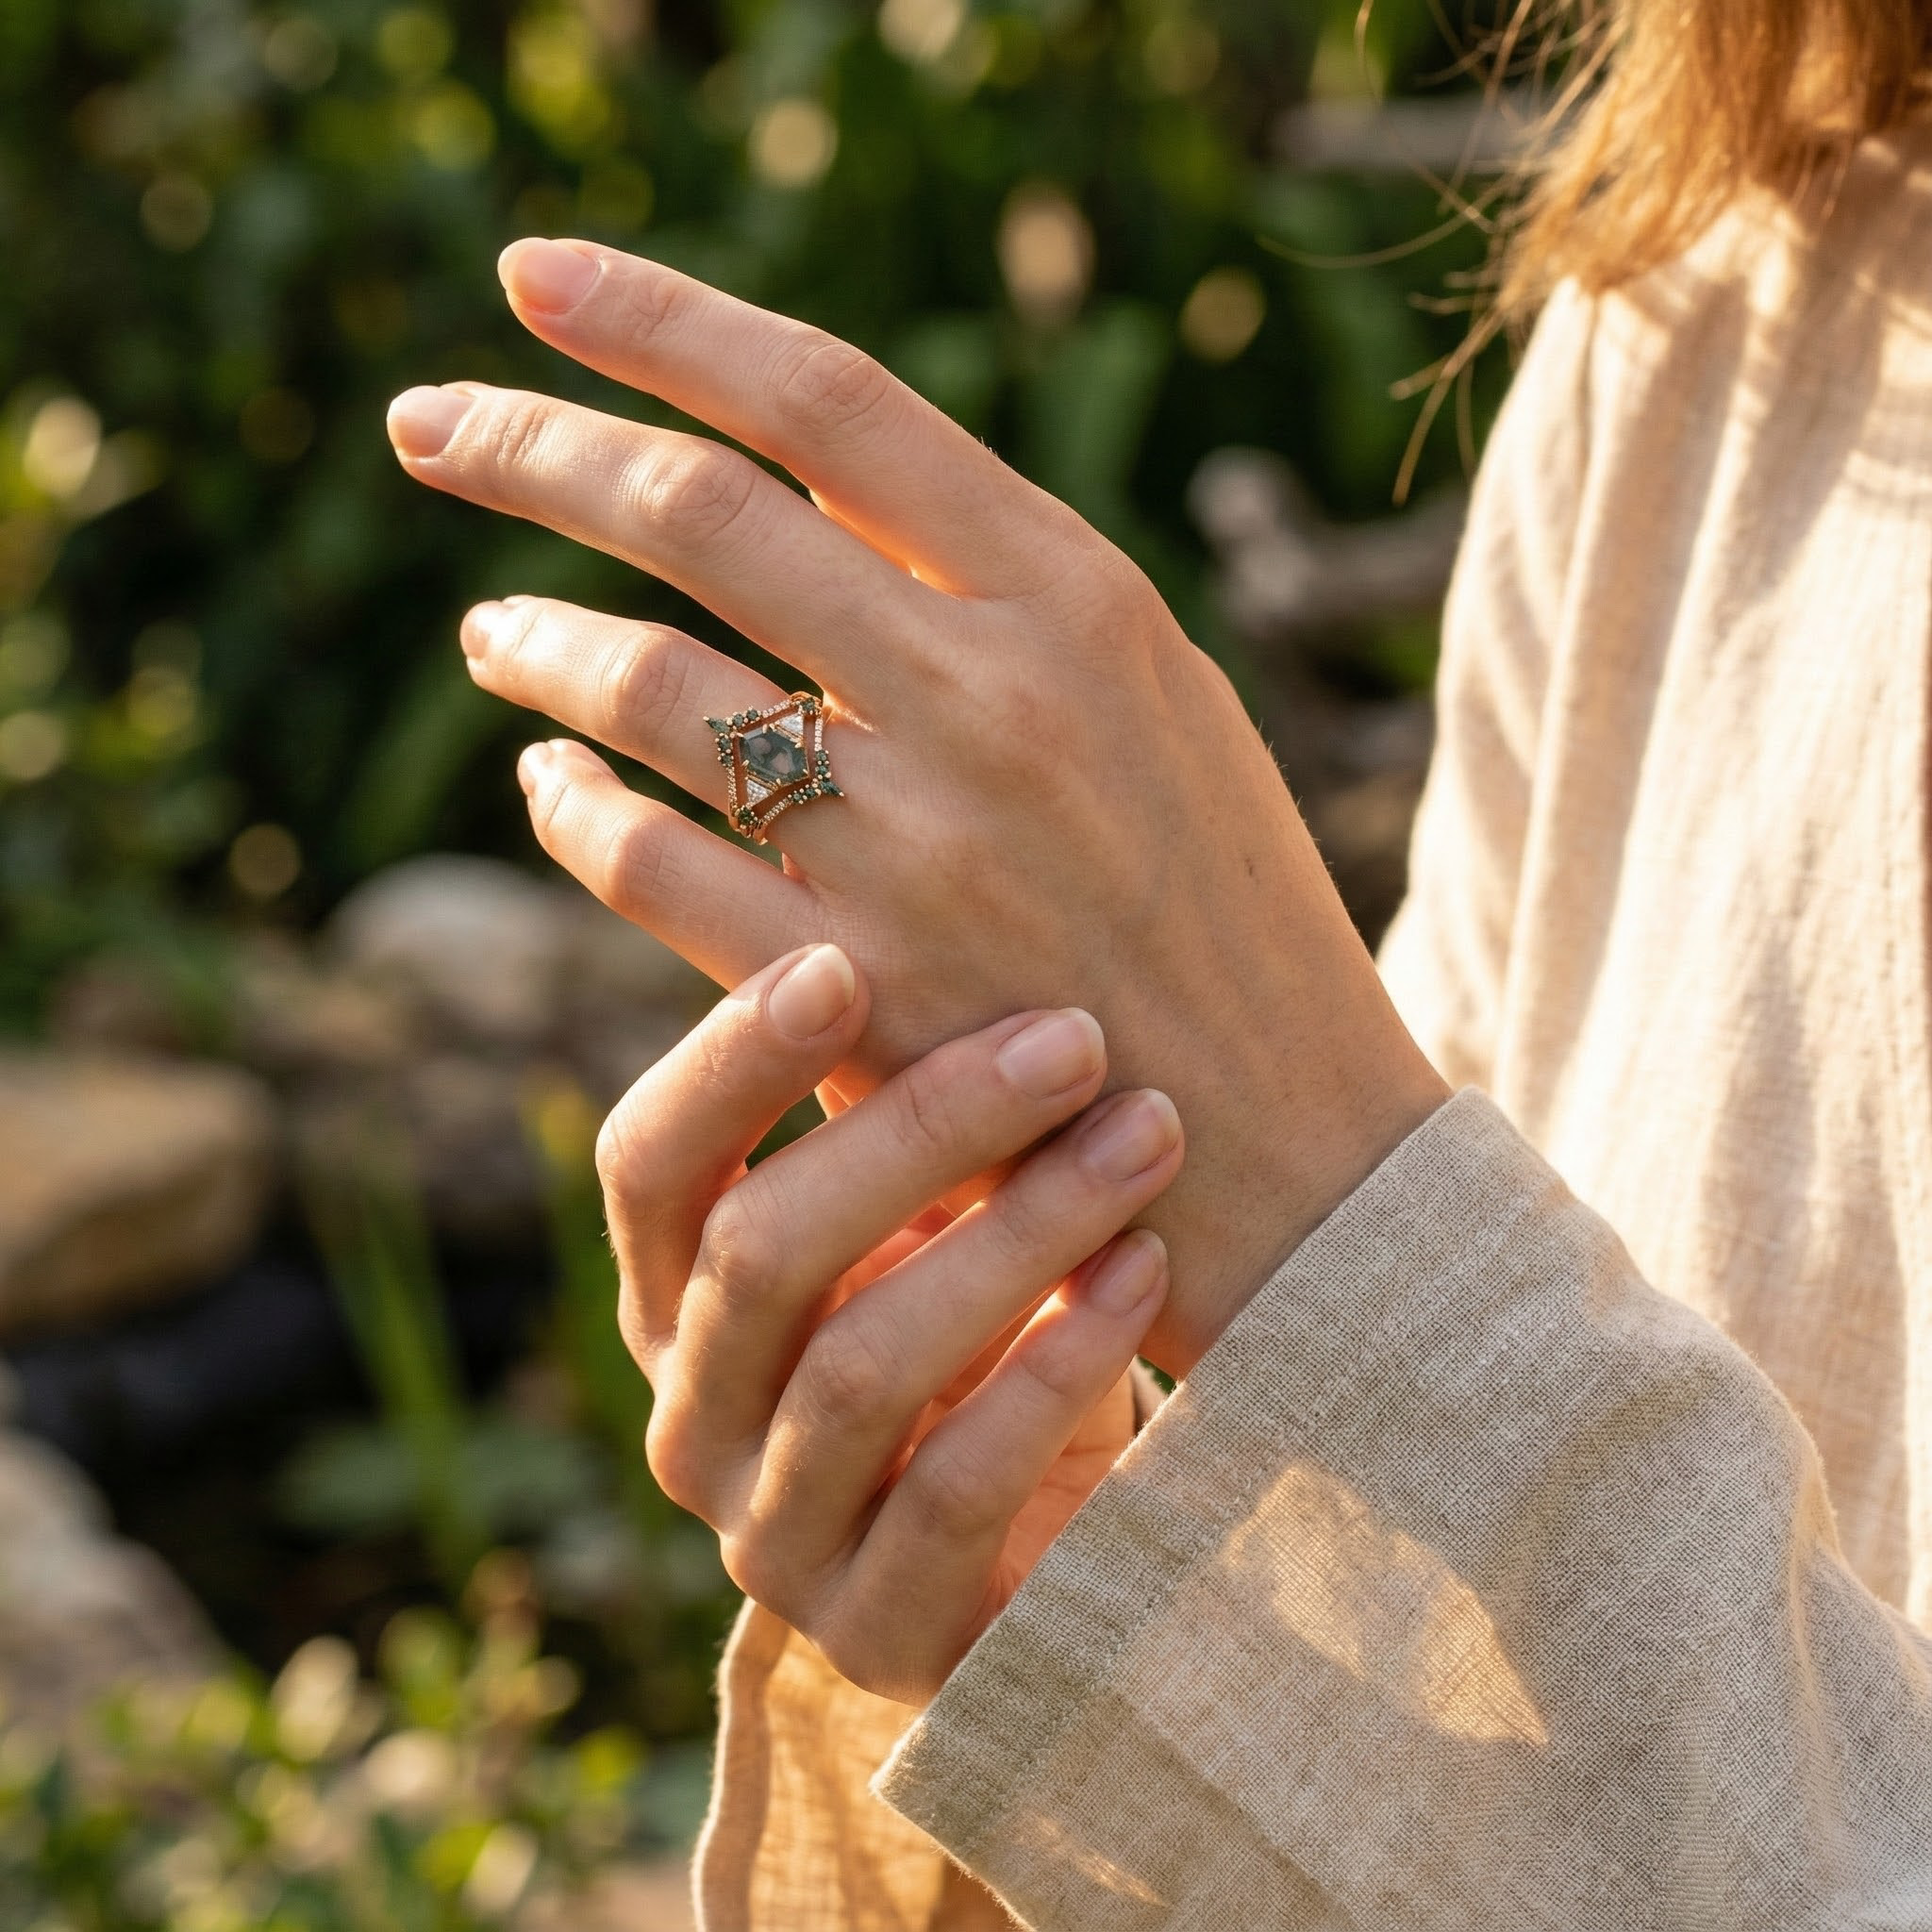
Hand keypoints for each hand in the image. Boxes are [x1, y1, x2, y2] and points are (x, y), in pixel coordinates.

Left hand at [386, 239, 1446, 1374]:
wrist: (1287, 1142)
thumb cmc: (1217, 902)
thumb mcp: (1153, 698)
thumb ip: (993, 585)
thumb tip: (798, 475)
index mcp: (1081, 598)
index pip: (831, 399)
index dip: (661, 319)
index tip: (532, 274)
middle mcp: (995, 699)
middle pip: (702, 513)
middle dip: (531, 447)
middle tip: (424, 426)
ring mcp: (920, 851)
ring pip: (652, 686)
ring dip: (535, 643)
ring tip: (486, 630)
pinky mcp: (857, 993)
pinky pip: (651, 864)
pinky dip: (572, 808)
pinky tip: (546, 783)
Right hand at [606, 941, 1180, 1704]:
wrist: (1047, 1554)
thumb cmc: (984, 1333)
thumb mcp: (923, 1216)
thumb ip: (885, 1098)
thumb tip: (879, 885)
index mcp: (676, 1301)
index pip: (649, 1166)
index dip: (728, 1059)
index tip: (845, 956)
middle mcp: (693, 1421)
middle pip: (761, 1253)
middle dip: (925, 1129)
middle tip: (1076, 1037)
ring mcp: (772, 1541)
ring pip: (861, 1366)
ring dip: (1018, 1233)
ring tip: (1147, 1133)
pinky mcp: (881, 1632)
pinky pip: (953, 1488)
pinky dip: (1054, 1367)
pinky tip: (1145, 1272)